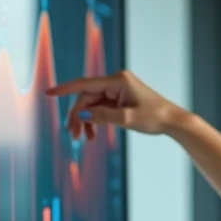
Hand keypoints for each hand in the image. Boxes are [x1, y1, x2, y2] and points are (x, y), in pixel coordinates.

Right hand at [45, 69, 182, 140]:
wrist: (173, 120)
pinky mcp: (120, 98)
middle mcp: (116, 82)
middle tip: (73, 137)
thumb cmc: (154, 117)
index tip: (48, 93)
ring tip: (84, 139)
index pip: (85, 84)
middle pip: (87, 98)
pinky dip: (95, 120)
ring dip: (86, 121)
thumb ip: (102, 116)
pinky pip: (101, 108)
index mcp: (118, 81)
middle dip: (77, 117)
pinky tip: (93, 135)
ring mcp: (118, 90)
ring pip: (92, 105)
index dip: (64, 89)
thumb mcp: (127, 119)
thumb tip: (80, 115)